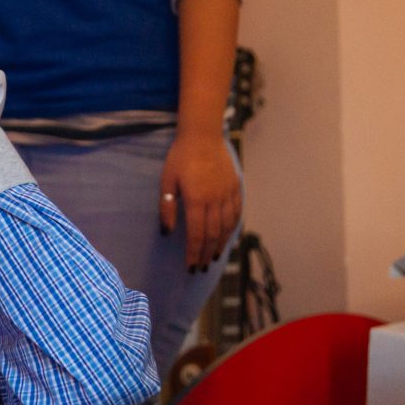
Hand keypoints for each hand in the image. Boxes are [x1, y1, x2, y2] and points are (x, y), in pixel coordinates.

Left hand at [158, 133, 240, 271]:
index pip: (196, 234)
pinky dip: (233, 228)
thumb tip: (167, 232)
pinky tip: (228, 236)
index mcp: (196, 200)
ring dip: (221, 244)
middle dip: (207, 254)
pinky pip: (237, 213)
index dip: (194, 253)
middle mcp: (215, 200)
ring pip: (227, 226)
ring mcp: (228, 194)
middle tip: (202, 268)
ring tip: (215, 257)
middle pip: (213, 234)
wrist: (203, 136)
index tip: (191, 267)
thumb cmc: (180, 158)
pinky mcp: (236, 187)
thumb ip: (167, 208)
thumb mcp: (167, 182)